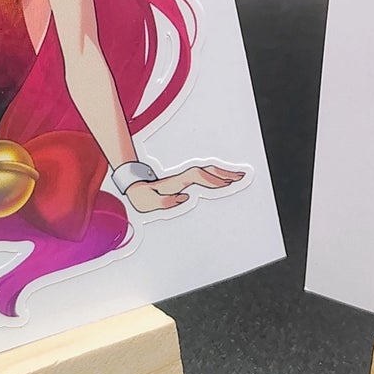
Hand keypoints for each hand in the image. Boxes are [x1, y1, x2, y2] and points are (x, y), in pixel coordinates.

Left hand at [125, 164, 244, 212]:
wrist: (132, 187)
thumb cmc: (141, 197)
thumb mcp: (148, 203)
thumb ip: (165, 202)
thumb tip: (184, 197)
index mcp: (174, 183)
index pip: (197, 177)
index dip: (211, 179)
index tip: (226, 182)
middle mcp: (181, 178)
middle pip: (206, 171)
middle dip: (224, 172)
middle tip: (241, 176)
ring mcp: (183, 178)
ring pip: (206, 172)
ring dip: (222, 172)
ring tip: (238, 176)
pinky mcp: (184, 181)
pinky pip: (203, 176)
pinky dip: (215, 176)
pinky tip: (222, 180)